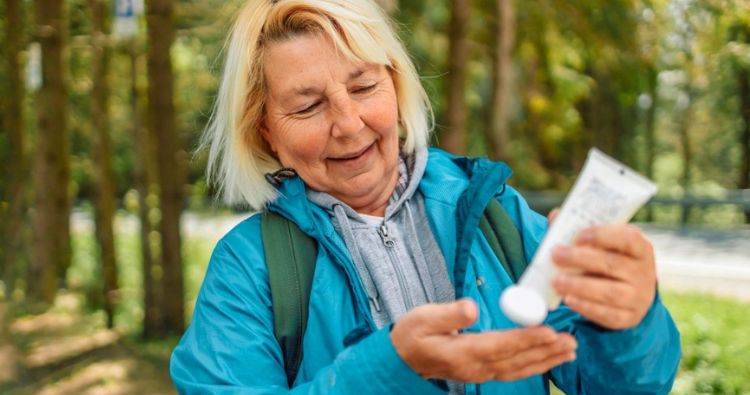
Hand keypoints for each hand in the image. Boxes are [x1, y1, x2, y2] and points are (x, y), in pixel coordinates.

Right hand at [390, 299, 576, 382]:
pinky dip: (535, 365)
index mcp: (462, 352)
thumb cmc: (412, 334)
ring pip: (519, 369)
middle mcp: (475, 367)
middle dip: (545, 351)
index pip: (500, 345)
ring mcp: (480, 373)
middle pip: (516, 360)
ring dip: (546, 360)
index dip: (526, 339)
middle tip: (570, 341)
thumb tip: (472, 307)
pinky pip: (514, 371)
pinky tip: (550, 359)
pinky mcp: (483, 372)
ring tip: (570, 351)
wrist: (402, 360)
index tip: (549, 331)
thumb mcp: (423, 317)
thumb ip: (448, 314)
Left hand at [550, 218, 656, 329]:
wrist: (630, 294)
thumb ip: (578, 230)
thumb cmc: (609, 261)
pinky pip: (607, 315)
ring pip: (610, 292)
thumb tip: (556, 216)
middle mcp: (643, 272)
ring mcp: (638, 297)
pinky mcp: (628, 318)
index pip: (627, 239)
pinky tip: (568, 299)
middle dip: (581, 259)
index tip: (578, 236)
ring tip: (556, 281)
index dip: (603, 236)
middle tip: (556, 255)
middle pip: (612, 265)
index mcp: (640, 248)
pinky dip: (586, 307)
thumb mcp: (601, 245)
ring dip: (580, 286)